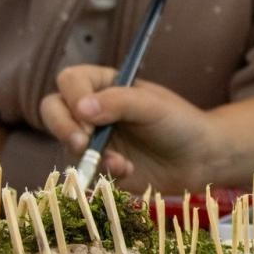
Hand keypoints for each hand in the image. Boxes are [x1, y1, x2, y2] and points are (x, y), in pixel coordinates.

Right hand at [40, 66, 222, 192]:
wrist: (200, 160)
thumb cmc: (180, 122)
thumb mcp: (153, 106)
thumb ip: (119, 103)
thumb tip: (81, 108)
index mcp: (104, 84)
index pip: (70, 81)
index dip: (72, 97)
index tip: (87, 114)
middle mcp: (93, 110)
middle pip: (53, 109)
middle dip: (62, 126)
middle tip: (81, 143)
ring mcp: (94, 139)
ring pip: (66, 143)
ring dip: (87, 154)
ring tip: (117, 161)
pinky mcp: (100, 167)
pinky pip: (85, 170)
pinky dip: (103, 172)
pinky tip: (127, 170)